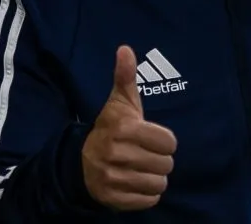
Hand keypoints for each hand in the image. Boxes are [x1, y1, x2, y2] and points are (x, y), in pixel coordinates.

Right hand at [82, 46, 176, 210]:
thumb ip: (125, 77)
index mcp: (123, 129)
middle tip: (147, 154)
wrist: (81, 161)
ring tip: (142, 169)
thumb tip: (125, 48)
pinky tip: (136, 183)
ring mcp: (113, 178)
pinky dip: (147, 194)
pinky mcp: (113, 199)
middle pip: (166, 164)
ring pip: (159, 184)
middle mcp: (116, 154)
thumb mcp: (119, 102)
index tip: (152, 138)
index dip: (164, 141)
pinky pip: (148, 201)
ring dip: (155, 178)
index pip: (169, 142)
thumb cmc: (111, 128)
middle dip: (160, 160)